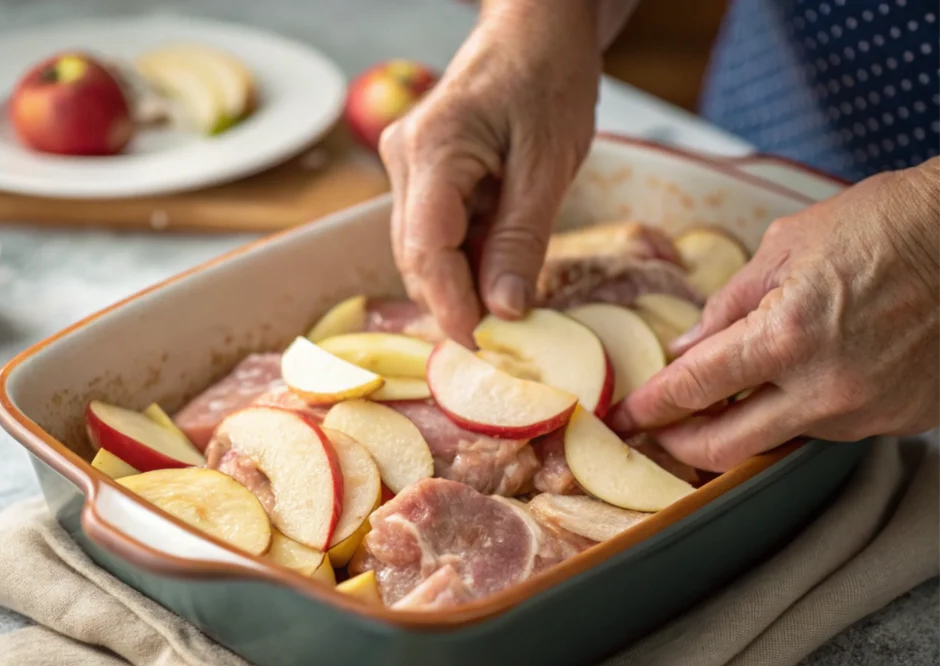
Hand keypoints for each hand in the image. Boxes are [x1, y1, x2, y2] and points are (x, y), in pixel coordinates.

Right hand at [380, 0, 602, 343]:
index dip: (450, 304)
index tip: (481, 345)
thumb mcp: (549, 163)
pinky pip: (436, 231)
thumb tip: (505, 311)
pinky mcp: (422, 173)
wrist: (535, 27)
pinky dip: (466, 258)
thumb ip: (522, 239)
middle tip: (502, 342)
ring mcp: (408, 165)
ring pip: (423, 249)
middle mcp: (405, 159)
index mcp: (434, 149)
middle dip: (455, 302)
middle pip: (416, 255)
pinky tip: (498, 271)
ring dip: (461, 282)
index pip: (426, 248)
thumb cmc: (549, 77)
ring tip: (507, 309)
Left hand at [610, 160, 939, 471]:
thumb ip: (727, 307)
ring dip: (745, 426)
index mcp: (786, 336)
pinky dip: (802, 412)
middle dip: (682, 444)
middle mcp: (825, 388)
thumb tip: (688, 350)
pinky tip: (798, 384)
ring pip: (780, 440)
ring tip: (728, 401)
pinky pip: (831, 428)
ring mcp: (867, 411)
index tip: (627, 416)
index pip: (694, 389)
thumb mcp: (785, 248)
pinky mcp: (901, 419)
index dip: (651, 406)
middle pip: (727, 446)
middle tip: (660, 434)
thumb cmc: (881, 225)